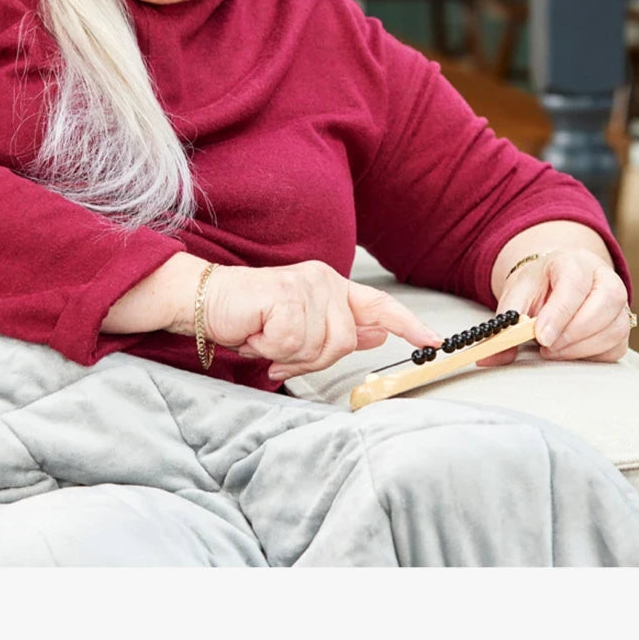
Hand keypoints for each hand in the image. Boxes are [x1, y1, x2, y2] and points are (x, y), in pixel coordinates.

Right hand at [200, 260, 440, 382]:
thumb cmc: (250, 317)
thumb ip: (337, 330)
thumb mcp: (299, 329)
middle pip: (345, 343)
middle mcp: (323, 280)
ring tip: (266, 339)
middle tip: (281, 352)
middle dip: (312, 359)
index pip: (378, 305)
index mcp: (331, 286)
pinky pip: (293, 344)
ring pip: (320, 347)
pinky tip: (257, 333)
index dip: (408, 325)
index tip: (433, 341)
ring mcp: (305, 285)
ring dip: (289, 355)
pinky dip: (271, 349)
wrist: (205, 302)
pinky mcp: (285, 296)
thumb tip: (375, 334)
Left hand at [482, 248, 631, 365]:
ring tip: (553, 350)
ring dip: (582, 347)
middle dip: (573, 332)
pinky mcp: (622, 326)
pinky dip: (593, 355)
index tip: (542, 337)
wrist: (554, 282)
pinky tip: (570, 352)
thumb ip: (505, 323)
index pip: (574, 284)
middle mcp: (604, 278)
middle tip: (546, 347)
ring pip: (615, 327)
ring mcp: (619, 302)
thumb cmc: (538, 287)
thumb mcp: (517, 295)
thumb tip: (489, 356)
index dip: (559, 313)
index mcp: (574, 262)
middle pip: (606, 302)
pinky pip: (617, 347)